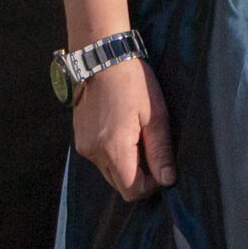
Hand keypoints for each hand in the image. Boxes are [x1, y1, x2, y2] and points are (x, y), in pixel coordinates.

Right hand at [73, 57, 174, 200]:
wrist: (101, 58)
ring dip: (126, 164)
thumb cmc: (132, 81)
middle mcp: (94, 153)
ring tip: (139, 135)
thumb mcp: (155, 114)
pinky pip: (100, 159)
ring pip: (109, 173)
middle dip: (140, 176)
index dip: (152, 185)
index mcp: (113, 148)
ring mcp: (83, 146)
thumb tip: (168, 180)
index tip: (162, 165)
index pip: (132, 190)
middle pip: (120, 185)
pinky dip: (114, 153)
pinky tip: (124, 130)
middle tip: (153, 148)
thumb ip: (160, 150)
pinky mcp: (79, 139)